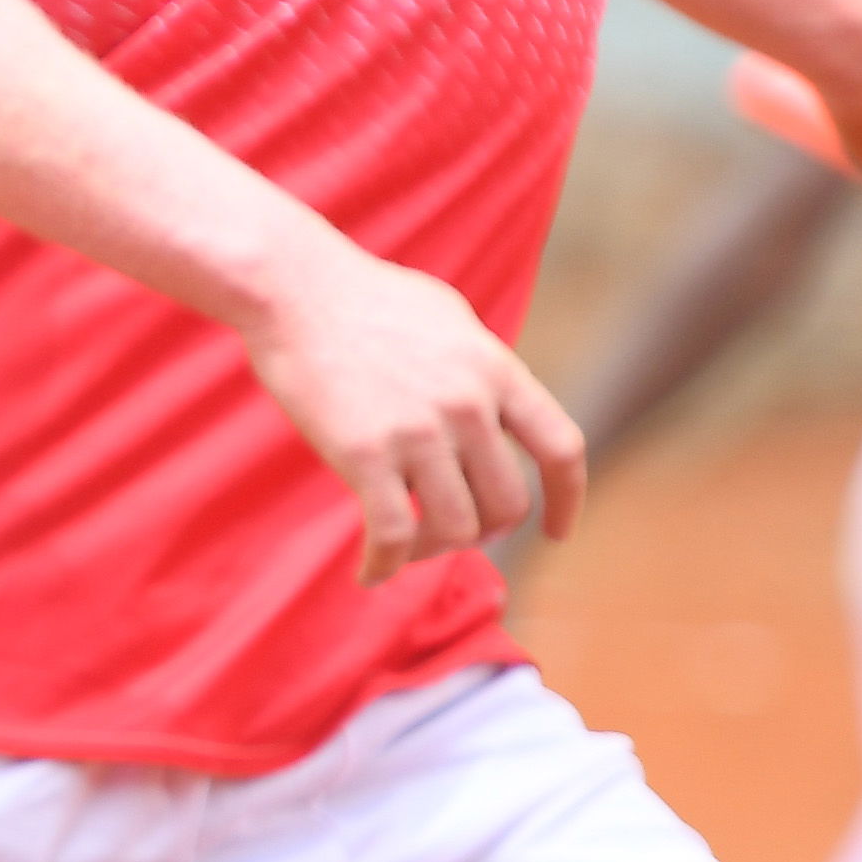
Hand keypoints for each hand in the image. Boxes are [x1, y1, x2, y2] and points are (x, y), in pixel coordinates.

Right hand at [243, 242, 582, 582]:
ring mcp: (417, 431)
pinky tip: (369, 572)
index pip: (560, 449)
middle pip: (506, 504)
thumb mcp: (450, 321)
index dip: (567, 500)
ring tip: (406, 547)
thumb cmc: (365, 298)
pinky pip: (392, 533)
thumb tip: (498, 413)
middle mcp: (467, 405)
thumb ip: (482, 370)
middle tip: (450, 534)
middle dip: (484, 531)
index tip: (556, 532)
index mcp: (495, 370)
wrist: (295, 288)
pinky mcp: (363, 453)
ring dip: (433, 550)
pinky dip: (384, 565)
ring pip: (455, 528)